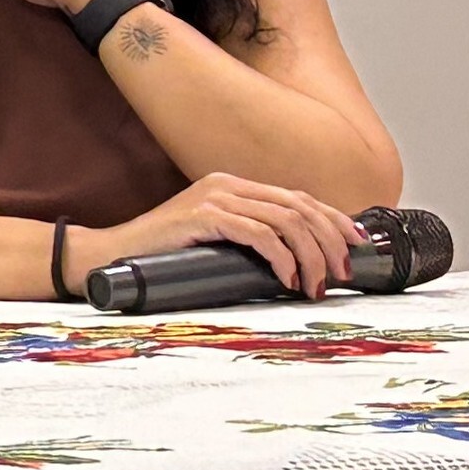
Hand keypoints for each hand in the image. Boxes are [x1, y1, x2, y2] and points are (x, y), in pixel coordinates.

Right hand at [79, 172, 366, 297]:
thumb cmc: (164, 255)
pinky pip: (260, 234)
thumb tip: (298, 260)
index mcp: (233, 185)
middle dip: (329, 242)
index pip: (299, 197)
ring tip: (312, 285)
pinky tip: (286, 278)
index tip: (355, 247)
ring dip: (310, 257)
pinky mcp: (203, 216)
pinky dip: (282, 258)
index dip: (334, 220)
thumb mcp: (215, 239)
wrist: (113, 255)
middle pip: (300, 206)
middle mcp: (227, 184)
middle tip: (338, 275)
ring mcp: (214, 197)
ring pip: (287, 221)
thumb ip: (248, 236)